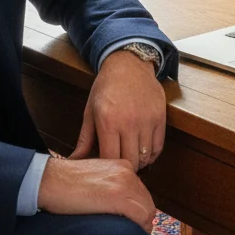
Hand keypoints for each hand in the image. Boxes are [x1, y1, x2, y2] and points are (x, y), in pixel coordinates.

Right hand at [37, 155, 155, 231]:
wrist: (49, 180)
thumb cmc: (65, 183)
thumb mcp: (95, 178)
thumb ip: (111, 187)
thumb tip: (121, 208)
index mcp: (122, 166)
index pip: (142, 193)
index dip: (139, 211)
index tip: (131, 224)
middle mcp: (127, 172)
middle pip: (147, 203)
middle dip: (142, 221)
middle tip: (132, 234)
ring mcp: (123, 184)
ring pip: (147, 211)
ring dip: (141, 227)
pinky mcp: (117, 197)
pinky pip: (140, 217)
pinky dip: (138, 229)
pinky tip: (127, 234)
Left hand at [69, 49, 166, 170]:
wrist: (129, 64)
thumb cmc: (106, 87)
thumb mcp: (90, 111)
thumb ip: (84, 140)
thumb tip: (73, 162)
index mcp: (108, 121)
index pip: (110, 159)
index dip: (107, 169)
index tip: (104, 170)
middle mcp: (129, 122)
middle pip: (130, 162)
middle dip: (124, 169)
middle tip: (118, 168)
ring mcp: (147, 120)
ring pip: (146, 157)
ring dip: (138, 163)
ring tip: (130, 158)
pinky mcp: (160, 118)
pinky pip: (158, 147)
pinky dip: (150, 155)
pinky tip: (142, 151)